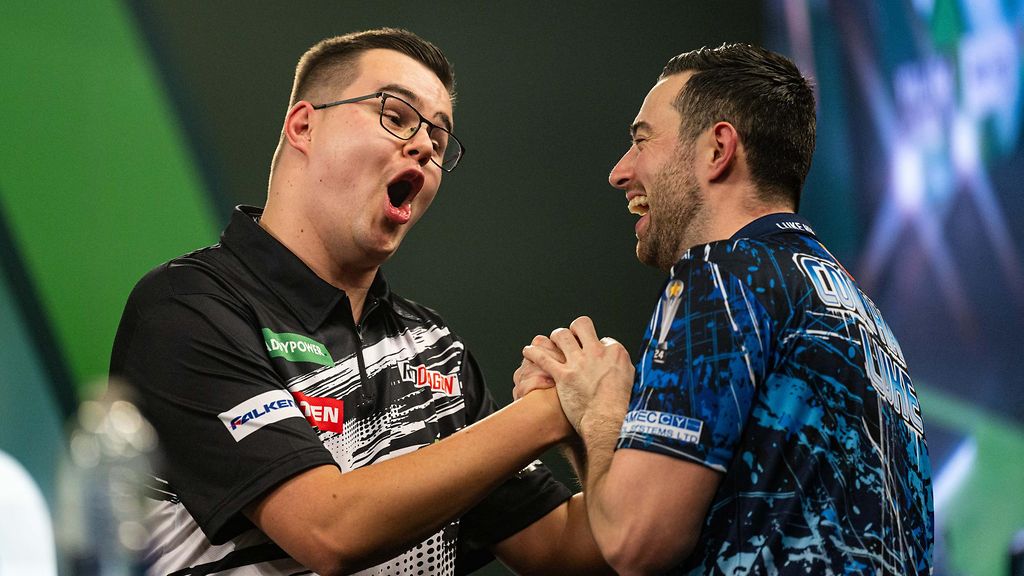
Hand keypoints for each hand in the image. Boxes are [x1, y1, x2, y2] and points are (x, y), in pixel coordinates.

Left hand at [522, 316, 632, 435]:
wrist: (608, 422)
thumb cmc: (620, 408)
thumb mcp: (630, 382)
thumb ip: (621, 369)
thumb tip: (617, 367)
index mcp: (615, 353)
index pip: (604, 339)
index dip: (598, 347)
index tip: (595, 355)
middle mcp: (596, 352)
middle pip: (582, 325)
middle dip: (575, 329)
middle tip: (573, 336)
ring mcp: (578, 362)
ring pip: (561, 335)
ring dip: (556, 337)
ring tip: (552, 341)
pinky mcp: (562, 375)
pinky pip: (543, 358)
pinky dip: (533, 353)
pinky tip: (529, 351)